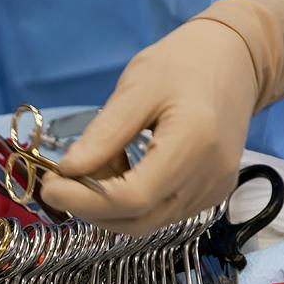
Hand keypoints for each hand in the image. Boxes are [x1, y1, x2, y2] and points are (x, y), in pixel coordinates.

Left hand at [41, 0, 283, 235]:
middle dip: (89, 208)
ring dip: (108, 206)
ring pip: (147, 222)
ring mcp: (214, 192)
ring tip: (94, 166)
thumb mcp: (136, 87)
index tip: (48, 184)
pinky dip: (130, 202)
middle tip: (60, 180)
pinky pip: (161, 212)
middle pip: (137, 220)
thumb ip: (103, 134)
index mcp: (194, 144)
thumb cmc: (182, 64)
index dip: (83, 200)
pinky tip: (120, 170)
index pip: (131, 198)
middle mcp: (209, 178)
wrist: (235, 61)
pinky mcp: (211, 195)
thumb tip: (67, 171)